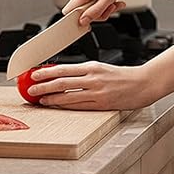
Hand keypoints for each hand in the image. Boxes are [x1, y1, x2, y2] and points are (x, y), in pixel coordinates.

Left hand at [27, 61, 157, 110]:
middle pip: (62, 81)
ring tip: (39, 100)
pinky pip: (79, 106)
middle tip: (31, 89)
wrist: (143, 84)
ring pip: (68, 95)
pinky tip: (57, 106)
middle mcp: (93, 78)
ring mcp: (97, 92)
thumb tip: (64, 76)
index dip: (47, 72)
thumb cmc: (123, 77)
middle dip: (43, 85)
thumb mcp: (102, 69)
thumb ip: (85, 72)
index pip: (64, 69)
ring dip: (51, 97)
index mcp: (92, 66)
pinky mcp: (101, 104)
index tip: (34, 74)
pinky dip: (65, 106)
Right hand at [62, 0, 140, 24]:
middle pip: (81, 9)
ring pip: (86, 2)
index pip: (69, 12)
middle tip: (112, 7)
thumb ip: (95, 11)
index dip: (80, 19)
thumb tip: (83, 21)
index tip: (92, 20)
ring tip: (114, 0)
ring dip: (101, 5)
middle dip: (98, 11)